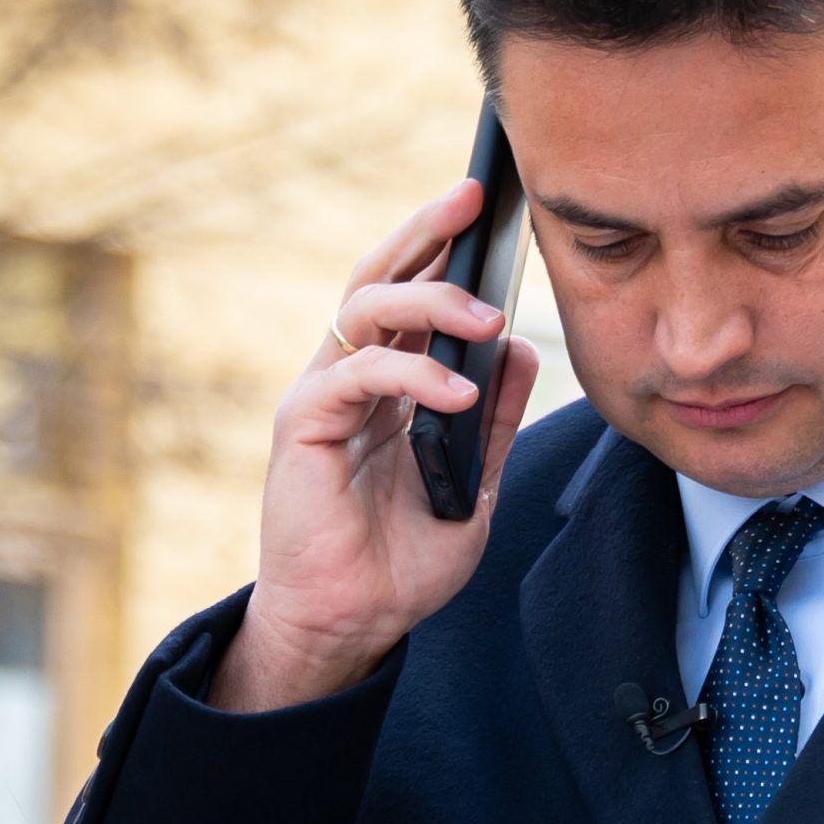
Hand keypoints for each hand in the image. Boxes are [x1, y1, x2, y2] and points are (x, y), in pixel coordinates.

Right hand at [211, 181, 541, 711]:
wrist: (351, 624)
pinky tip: (457, 393)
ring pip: (364, 309)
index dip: (441, 245)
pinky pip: (356, 374)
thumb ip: (496, 419)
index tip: (488, 207)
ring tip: (488, 318)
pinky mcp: (303, 425)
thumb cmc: (401, 562)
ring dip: (430, 301)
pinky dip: (411, 373)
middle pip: (379, 275)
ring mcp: (323, 395)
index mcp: (389, 383)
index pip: (411, 293)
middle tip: (472, 198)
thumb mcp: (474, 485)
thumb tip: (520, 347)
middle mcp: (350, 376)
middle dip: (424, 230)